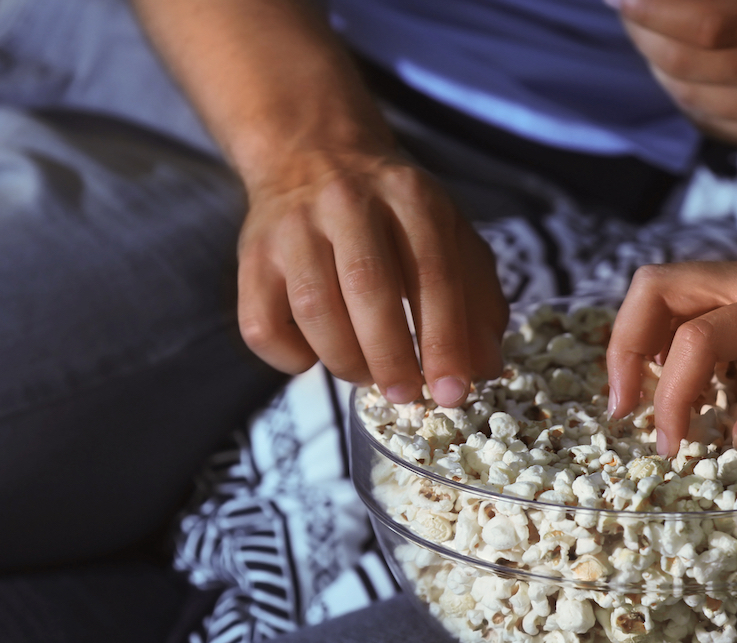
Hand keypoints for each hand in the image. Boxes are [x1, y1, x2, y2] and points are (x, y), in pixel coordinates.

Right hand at [236, 147, 507, 405]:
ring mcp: (292, 228)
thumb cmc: (391, 214)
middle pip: (368, 288)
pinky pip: (262, 326)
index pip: (432, 273)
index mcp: (410, 196)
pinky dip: (290, 359)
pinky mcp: (252, 258)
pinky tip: (315, 355)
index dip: (445, 340)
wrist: (312, 154)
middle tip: (407, 395)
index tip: (453, 392)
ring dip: (345, 360)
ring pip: (312, 309)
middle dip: (392, 357)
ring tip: (367, 374)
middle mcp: (347, 203)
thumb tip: (485, 368)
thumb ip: (476, 298)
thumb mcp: (448, 235)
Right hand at [606, 243, 736, 455]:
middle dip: (625, 347)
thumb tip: (735, 444)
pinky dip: (668, 340)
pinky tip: (684, 384)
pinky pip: (693, 303)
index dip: (671, 395)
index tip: (674, 447)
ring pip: (667, 288)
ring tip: (642, 400)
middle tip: (624, 408)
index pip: (698, 338)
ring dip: (641, 341)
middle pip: (658, 287)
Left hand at [611, 0, 736, 150]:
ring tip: (642, 26)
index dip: (654, 7)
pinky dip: (680, 91)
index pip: (708, 22)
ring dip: (652, 59)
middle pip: (687, 62)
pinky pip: (711, 121)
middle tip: (624, 3)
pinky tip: (671, 63)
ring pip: (690, 96)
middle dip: (642, 29)